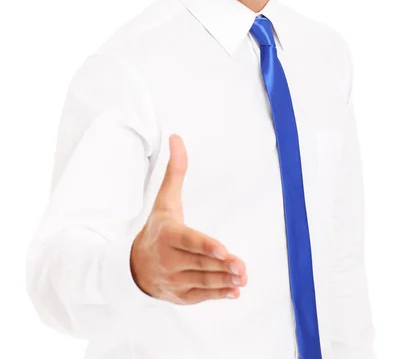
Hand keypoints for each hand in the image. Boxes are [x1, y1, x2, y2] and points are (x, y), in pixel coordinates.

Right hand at [130, 134, 246, 304]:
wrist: (133, 266)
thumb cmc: (157, 228)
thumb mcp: (165, 200)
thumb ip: (175, 171)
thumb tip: (177, 137)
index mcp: (167, 235)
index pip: (188, 241)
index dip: (206, 246)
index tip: (223, 249)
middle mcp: (169, 260)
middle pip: (200, 263)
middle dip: (222, 266)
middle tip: (242, 266)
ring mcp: (175, 280)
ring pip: (203, 281)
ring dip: (224, 281)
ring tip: (242, 276)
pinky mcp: (181, 296)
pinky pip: (201, 296)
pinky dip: (218, 295)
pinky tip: (234, 291)